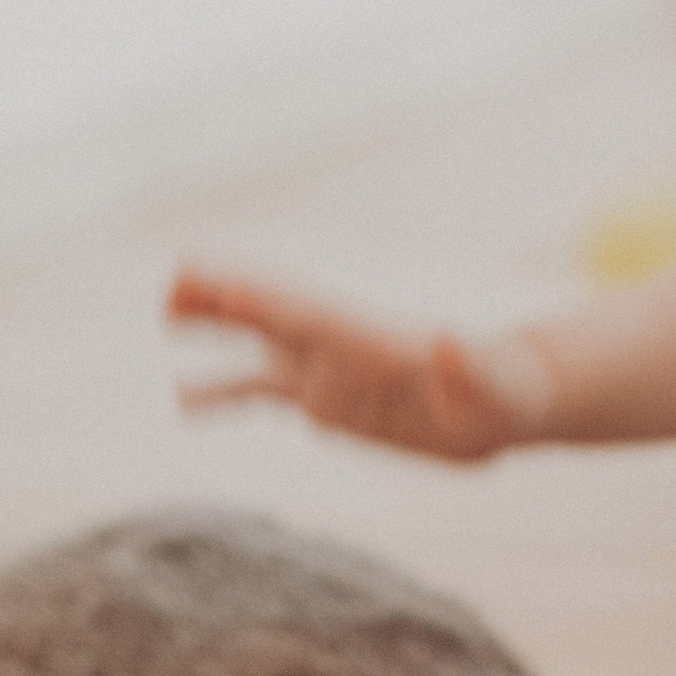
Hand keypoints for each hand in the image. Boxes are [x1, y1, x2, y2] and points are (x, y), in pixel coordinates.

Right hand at [166, 268, 531, 460]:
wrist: (507, 400)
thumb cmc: (506, 395)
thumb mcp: (497, 389)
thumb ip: (471, 369)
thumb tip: (455, 342)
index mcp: (375, 341)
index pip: (308, 313)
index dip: (262, 297)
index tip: (216, 279)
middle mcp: (342, 347)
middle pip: (275, 313)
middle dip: (228, 295)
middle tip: (179, 276)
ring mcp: (329, 369)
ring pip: (259, 343)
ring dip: (216, 327)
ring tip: (168, 313)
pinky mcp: (326, 400)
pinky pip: (262, 392)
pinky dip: (223, 392)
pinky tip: (182, 398)